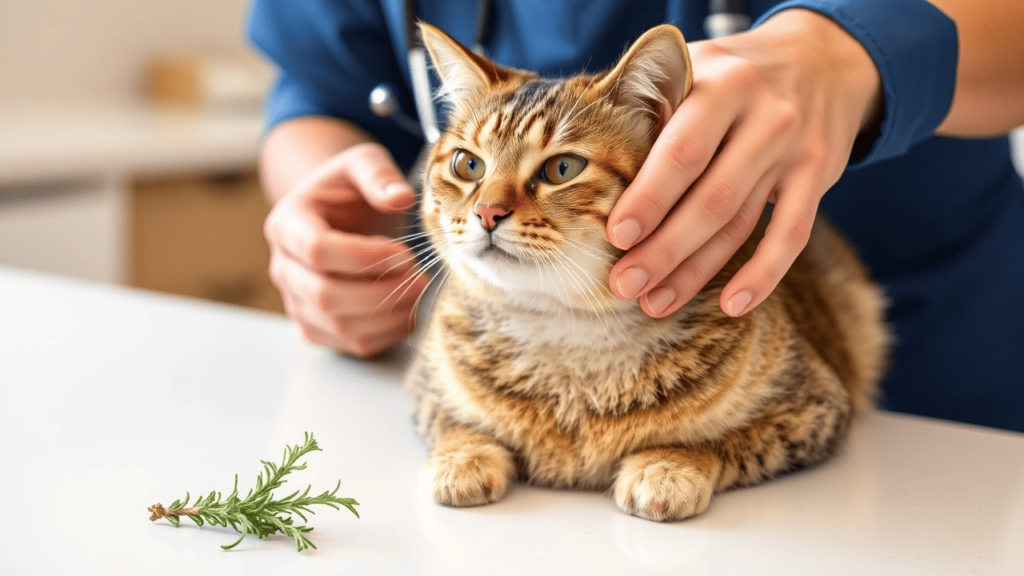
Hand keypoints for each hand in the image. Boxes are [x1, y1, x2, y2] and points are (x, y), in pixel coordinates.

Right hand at [264, 143, 427, 356]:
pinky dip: (386, 334)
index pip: (317, 250)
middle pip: (325, 295)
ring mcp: (297, 302)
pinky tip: (407, 311)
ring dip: (388, 316)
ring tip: (418, 293)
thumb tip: (400, 198)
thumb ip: (378, 174)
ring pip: (339, 327)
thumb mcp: (362, 162)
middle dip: (381, 291)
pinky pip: (350, 345)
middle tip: (419, 277)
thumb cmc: (349, 189)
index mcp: (286, 223)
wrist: (336, 215)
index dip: (367, 256)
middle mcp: (284, 267)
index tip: (404, 252)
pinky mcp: (316, 327)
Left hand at [606, 9, 881, 317]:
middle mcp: (765, 115)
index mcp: (723, 84)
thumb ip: (654, 107)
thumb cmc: (733, 73)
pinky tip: (732, 306)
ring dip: (695, 271)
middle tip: (623, 284)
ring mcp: (796, 149)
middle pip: (711, 198)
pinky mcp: (819, 177)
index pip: (682, 151)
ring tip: (654, 302)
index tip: (616, 236)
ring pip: (740, 224)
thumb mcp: (695, 66)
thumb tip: (592, 167)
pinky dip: (762, 276)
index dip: (649, 198)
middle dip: (663, 249)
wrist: (822, 57)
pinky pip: (791, 237)